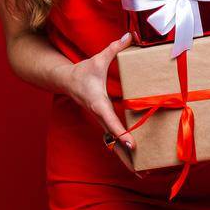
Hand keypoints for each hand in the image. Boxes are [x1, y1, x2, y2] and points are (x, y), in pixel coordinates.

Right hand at [65, 31, 142, 176]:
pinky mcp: (103, 123)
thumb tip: (130, 34)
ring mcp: (100, 122)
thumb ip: (115, 47)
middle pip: (113, 141)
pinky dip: (124, 152)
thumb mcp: (99, 58)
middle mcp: (100, 116)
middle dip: (126, 157)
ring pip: (113, 145)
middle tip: (142, 172)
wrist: (66, 82)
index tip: (131, 144)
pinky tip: (136, 162)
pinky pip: (114, 140)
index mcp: (98, 103)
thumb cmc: (84, 71)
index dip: (120, 133)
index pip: (110, 121)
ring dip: (126, 160)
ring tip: (143, 174)